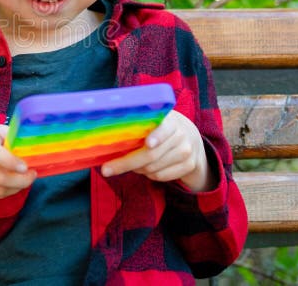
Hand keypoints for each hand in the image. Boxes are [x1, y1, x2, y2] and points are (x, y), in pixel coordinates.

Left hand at [100, 111, 215, 191]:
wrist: (190, 138)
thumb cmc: (161, 128)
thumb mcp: (154, 121)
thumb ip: (138, 125)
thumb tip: (108, 134)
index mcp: (169, 121)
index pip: (164, 129)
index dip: (156, 136)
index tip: (148, 144)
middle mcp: (181, 135)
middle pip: (151, 155)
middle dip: (126, 164)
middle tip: (106, 170)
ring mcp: (186, 152)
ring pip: (153, 168)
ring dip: (137, 169)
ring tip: (132, 163)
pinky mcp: (188, 166)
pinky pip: (160, 176)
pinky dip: (148, 175)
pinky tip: (145, 168)